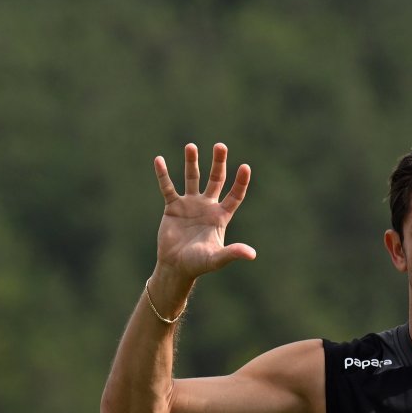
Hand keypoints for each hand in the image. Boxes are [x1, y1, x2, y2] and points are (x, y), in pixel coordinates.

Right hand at [152, 142, 254, 282]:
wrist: (175, 267)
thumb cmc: (198, 264)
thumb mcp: (216, 258)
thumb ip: (232, 253)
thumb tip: (252, 254)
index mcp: (221, 216)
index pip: (235, 195)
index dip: (240, 182)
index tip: (245, 166)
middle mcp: (207, 206)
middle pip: (216, 180)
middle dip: (218, 163)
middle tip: (220, 145)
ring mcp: (190, 204)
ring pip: (192, 178)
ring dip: (192, 162)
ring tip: (191, 146)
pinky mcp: (173, 207)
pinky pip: (167, 187)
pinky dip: (163, 174)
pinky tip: (159, 160)